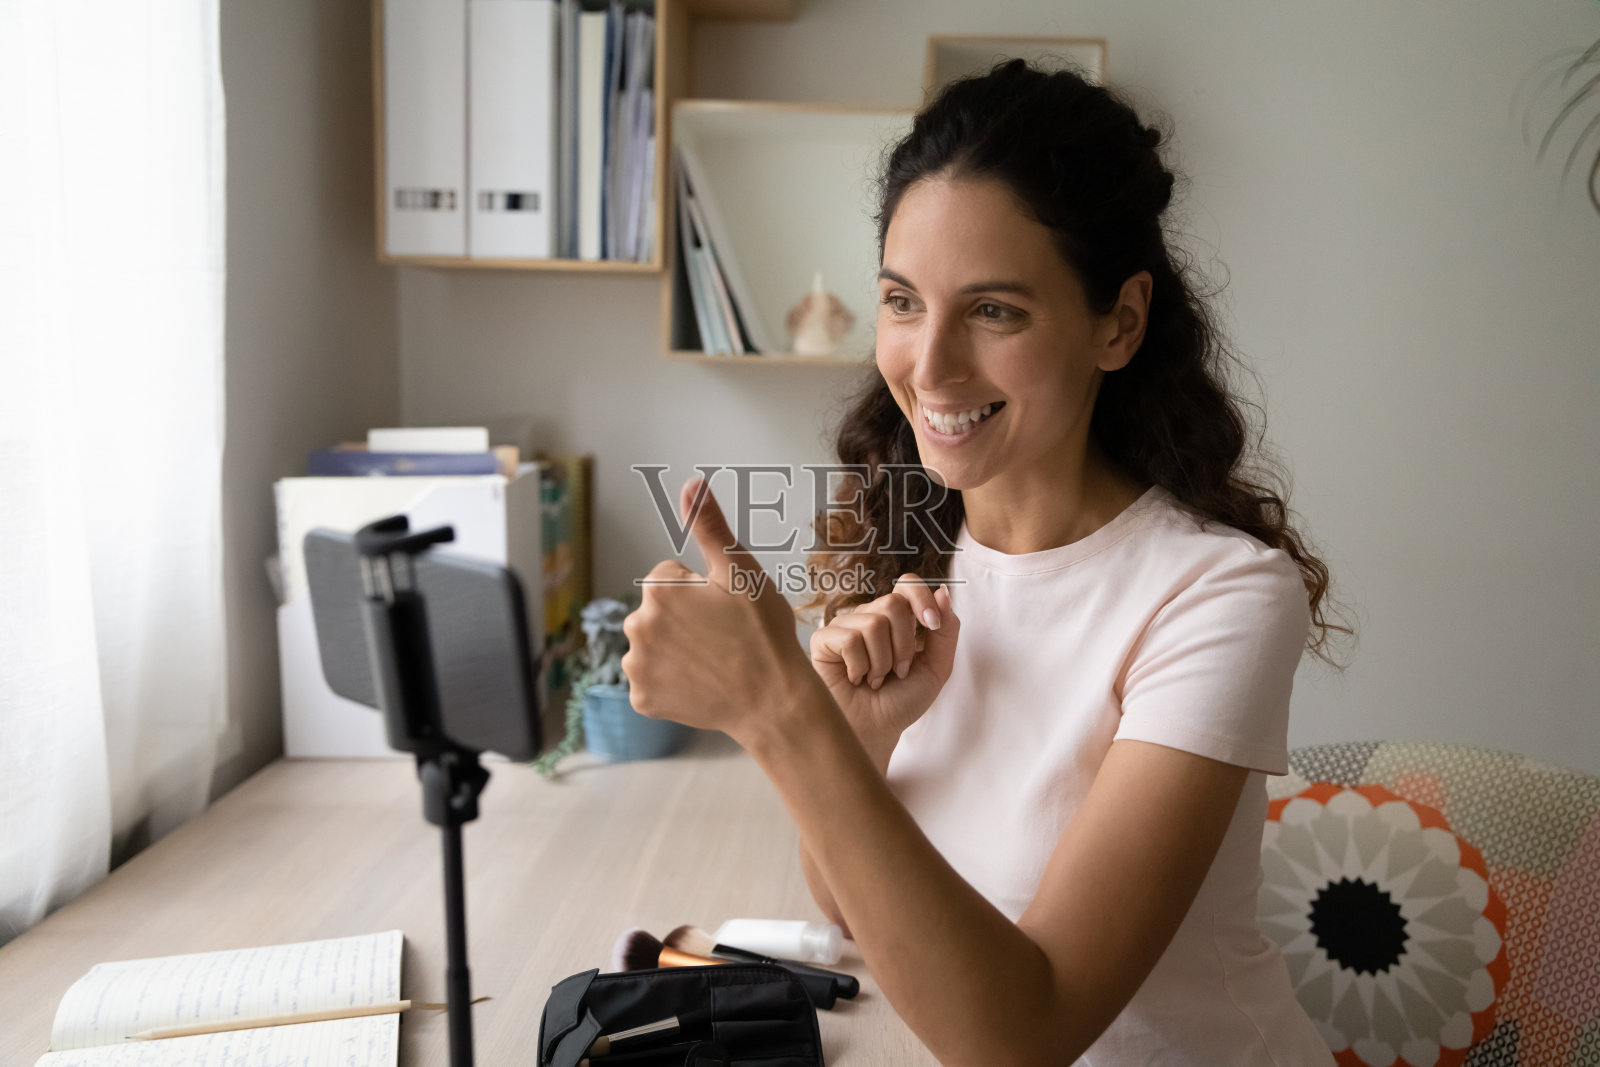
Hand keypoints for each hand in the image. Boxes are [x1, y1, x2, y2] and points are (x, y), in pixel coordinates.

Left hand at [620, 477, 817, 741]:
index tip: (725, 609)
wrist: (775, 702)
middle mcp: (636, 626)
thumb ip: (710, 526)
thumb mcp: (741, 572)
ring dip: (675, 648)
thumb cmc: (764, 634)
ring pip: (654, 644)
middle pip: (658, 610)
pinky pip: (652, 680)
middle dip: (684, 617)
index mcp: (657, 589)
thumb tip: (690, 483)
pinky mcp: (642, 698)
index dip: (701, 589)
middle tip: (723, 636)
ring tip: (714, 660)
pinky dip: (672, 681)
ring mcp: (637, 666)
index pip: (671, 576)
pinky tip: (701, 683)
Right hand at [807, 576, 959, 754]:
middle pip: (893, 604)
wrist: (876, 732)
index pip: (907, 585)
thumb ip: (946, 631)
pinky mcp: (823, 641)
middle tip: (898, 672)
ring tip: (875, 680)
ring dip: (882, 662)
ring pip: (873, 624)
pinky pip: (850, 640)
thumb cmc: (901, 702)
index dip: (921, 598)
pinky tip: (855, 679)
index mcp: (895, 619)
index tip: (932, 625)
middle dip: (904, 645)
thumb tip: (943, 591)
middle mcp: (868, 617)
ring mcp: (844, 627)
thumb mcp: (936, 668)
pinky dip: (860, 666)